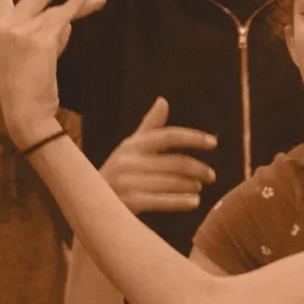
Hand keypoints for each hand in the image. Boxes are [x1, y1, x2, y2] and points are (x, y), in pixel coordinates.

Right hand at [0, 0, 106, 147]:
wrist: (25, 114)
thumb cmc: (31, 91)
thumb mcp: (35, 56)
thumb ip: (49, 34)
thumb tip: (68, 18)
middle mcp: (7, 27)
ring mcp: (22, 32)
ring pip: (57, 8)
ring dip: (79, 0)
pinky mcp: (40, 41)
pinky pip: (64, 17)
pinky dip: (79, 4)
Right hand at [102, 98, 217, 213]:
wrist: (90, 203)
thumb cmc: (119, 171)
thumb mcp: (131, 148)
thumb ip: (150, 127)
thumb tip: (163, 100)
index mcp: (132, 145)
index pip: (169, 136)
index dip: (194, 137)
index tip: (214, 143)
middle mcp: (128, 161)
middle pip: (175, 163)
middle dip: (198, 169)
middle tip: (211, 175)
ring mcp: (127, 183)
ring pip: (172, 183)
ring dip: (191, 185)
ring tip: (199, 188)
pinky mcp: (128, 203)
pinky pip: (162, 202)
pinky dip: (182, 202)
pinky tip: (195, 202)